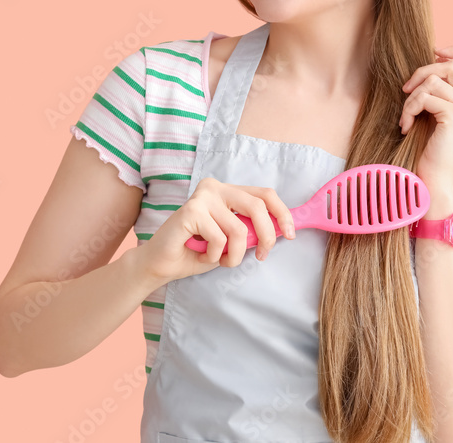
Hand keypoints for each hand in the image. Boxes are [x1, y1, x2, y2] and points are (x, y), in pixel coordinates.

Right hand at [139, 177, 295, 282]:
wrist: (160, 264)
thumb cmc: (197, 251)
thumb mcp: (232, 239)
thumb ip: (252, 229)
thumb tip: (283, 229)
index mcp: (227, 190)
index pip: (264, 194)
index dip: (282, 213)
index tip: (291, 234)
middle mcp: (215, 187)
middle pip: (258, 206)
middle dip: (267, 236)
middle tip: (262, 256)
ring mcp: (202, 197)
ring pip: (239, 230)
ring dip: (234, 255)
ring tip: (220, 260)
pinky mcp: (191, 210)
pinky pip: (220, 239)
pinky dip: (215, 256)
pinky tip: (201, 254)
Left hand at [399, 44, 452, 193]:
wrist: (434, 181)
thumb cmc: (432, 151)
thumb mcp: (440, 117)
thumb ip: (443, 94)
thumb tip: (430, 64)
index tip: (435, 53)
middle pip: (452, 66)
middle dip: (423, 72)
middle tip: (406, 89)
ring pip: (434, 81)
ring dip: (412, 97)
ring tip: (406, 116)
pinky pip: (425, 97)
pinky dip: (409, 109)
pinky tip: (406, 126)